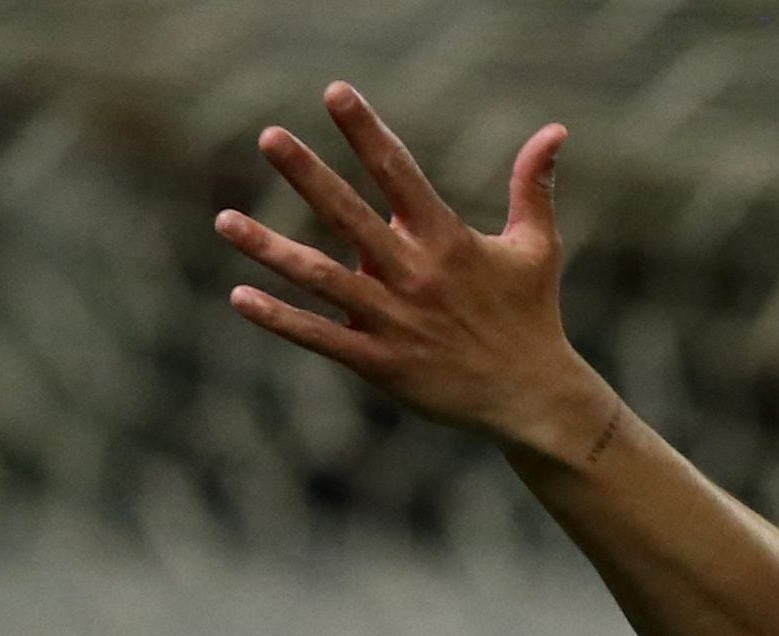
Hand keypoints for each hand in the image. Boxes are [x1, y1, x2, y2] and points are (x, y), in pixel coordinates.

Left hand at [216, 83, 608, 460]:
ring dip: (271, 249)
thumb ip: (533, 186)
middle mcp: (415, 276)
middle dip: (309, 176)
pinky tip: (240, 296)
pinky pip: (321, 338)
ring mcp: (394, 321)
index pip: (399, 174)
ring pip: (321, 279)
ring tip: (223, 221)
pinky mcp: (382, 364)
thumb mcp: (538, 247)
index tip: (334, 92)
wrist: (535, 399)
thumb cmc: (532, 316)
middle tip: (269, 137)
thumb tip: (555, 130)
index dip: (367, 132)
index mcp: (447, 241)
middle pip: (350, 217)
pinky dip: (281, 319)